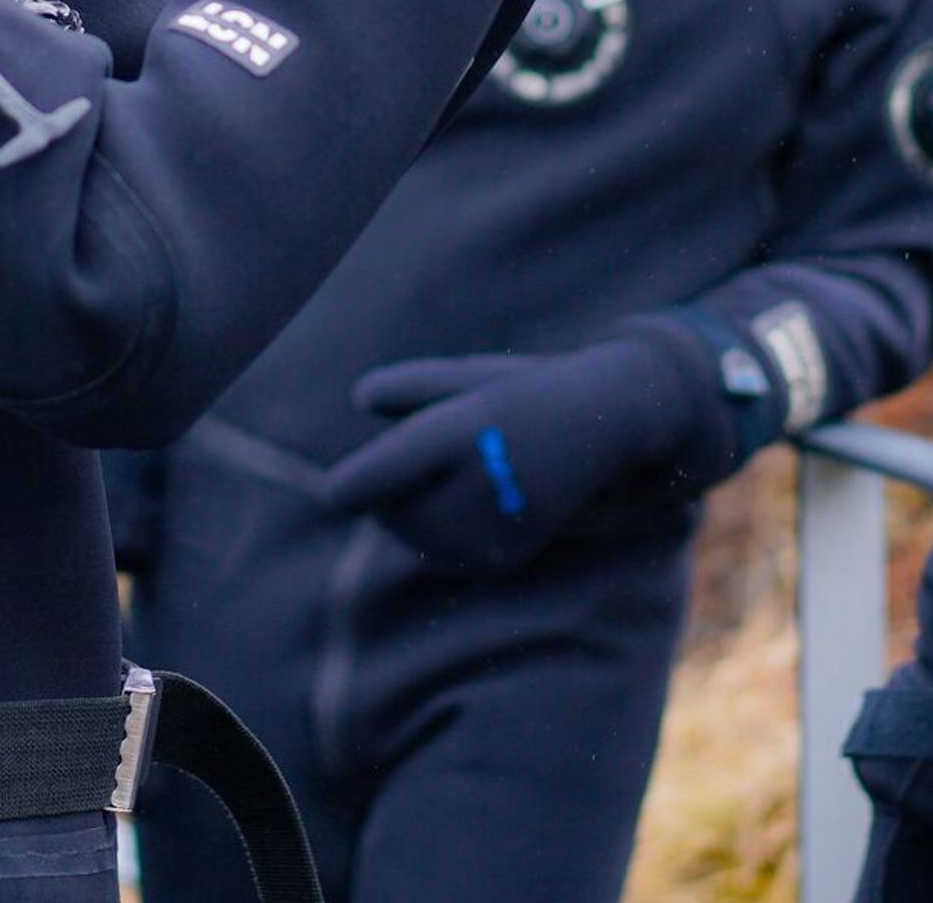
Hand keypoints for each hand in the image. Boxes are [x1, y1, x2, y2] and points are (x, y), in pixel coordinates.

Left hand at [315, 322, 711, 576]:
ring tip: (453, 477)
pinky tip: (473, 502)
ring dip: (411, 514)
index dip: (350, 487)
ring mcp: (498, 526)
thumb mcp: (468, 376)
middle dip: (387, 492)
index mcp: (463, 430)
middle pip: (392, 513)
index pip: (384, 475)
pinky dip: (442, 534)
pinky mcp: (505, 555)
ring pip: (415, 538)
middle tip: (419, 459)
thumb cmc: (522, 391)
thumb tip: (360, 399)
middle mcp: (481, 483)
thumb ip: (409, 387)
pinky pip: (445, 553)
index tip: (330, 494)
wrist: (602, 426)